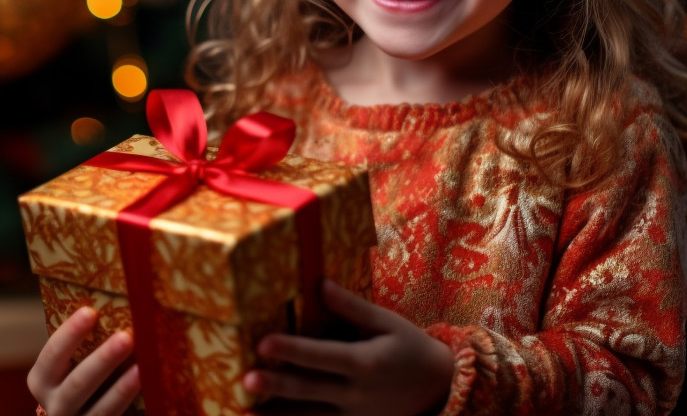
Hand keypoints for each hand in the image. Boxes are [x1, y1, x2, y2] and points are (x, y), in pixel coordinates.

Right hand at [27, 306, 141, 415]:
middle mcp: (54, 405)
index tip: (91, 311)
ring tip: (141, 367)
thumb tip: (113, 307)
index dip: (70, 333)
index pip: (52, 354)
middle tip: (126, 337)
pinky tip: (146, 386)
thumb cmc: (77, 376)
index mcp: (41, 380)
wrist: (78, 414)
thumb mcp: (68, 365)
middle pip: (78, 383)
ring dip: (122, 387)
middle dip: (103, 360)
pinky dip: (129, 401)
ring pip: (101, 408)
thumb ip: (82, 346)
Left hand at [243, 280, 453, 415]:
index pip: (322, 356)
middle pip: (309, 389)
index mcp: (366, 363)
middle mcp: (357, 394)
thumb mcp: (388, 323)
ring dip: (276, 413)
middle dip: (276, 385)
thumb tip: (321, 284)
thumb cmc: (412, 349)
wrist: (440, 390)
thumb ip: (352, 307)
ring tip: (246, 410)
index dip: (292, 350)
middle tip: (246, 380)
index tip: (264, 343)